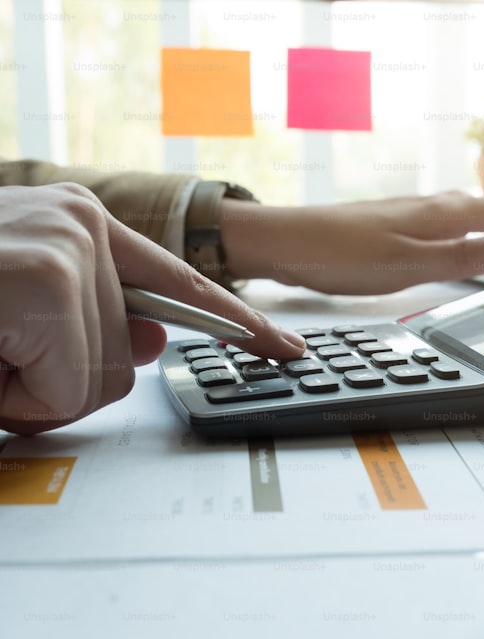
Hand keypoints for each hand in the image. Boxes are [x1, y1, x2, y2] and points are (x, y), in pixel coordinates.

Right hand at [0, 184, 305, 434]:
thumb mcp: (22, 313)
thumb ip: (99, 326)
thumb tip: (156, 341)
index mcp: (80, 226)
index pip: (183, 284)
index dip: (239, 324)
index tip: (285, 346)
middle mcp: (83, 223)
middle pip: (131, 355)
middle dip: (59, 380)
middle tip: (1, 356)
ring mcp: (71, 246)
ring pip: (103, 379)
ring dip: (30, 393)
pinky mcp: (47, 277)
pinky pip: (70, 389)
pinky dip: (19, 400)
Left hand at [220, 191, 483, 293]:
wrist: (287, 242)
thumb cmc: (340, 255)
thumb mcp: (405, 265)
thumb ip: (460, 257)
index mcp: (444, 215)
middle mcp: (435, 206)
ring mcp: (418, 212)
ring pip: (478, 217)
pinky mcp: (402, 222)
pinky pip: (456, 225)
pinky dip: (480, 237)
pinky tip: (469, 251)